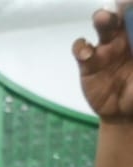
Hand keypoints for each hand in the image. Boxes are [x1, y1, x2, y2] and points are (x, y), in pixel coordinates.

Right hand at [76, 7, 132, 121]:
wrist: (124, 113)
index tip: (132, 3)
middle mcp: (124, 38)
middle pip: (121, 16)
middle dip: (121, 8)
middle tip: (121, 3)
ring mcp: (105, 49)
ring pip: (103, 27)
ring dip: (102, 19)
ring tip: (102, 18)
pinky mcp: (88, 63)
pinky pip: (81, 50)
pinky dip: (81, 48)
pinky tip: (86, 54)